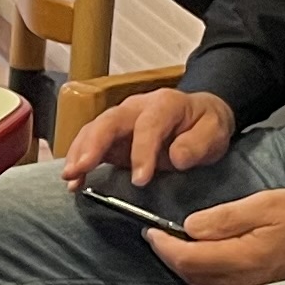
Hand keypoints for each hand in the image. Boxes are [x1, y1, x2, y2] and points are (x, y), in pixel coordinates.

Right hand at [63, 86, 234, 186]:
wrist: (199, 115)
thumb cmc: (205, 125)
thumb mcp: (214, 133)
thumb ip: (197, 145)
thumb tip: (176, 158)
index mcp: (165, 104)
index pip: (148, 125)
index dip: (142, 152)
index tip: (140, 180)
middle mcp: (137, 107)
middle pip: (109, 121)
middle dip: (92, 145)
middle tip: (80, 170)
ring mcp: (121, 119)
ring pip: (94, 130)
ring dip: (79, 153)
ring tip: (71, 178)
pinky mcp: (113, 135)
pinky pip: (91, 143)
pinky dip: (79, 160)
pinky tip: (73, 180)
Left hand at [145, 189, 284, 284]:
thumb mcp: (266, 205)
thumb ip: (224, 218)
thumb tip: (189, 227)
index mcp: (241, 259)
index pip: (185, 259)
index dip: (162, 245)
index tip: (151, 230)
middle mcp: (242, 282)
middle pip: (190, 275)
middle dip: (170, 256)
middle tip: (159, 235)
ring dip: (186, 267)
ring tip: (178, 245)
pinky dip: (205, 274)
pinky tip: (207, 259)